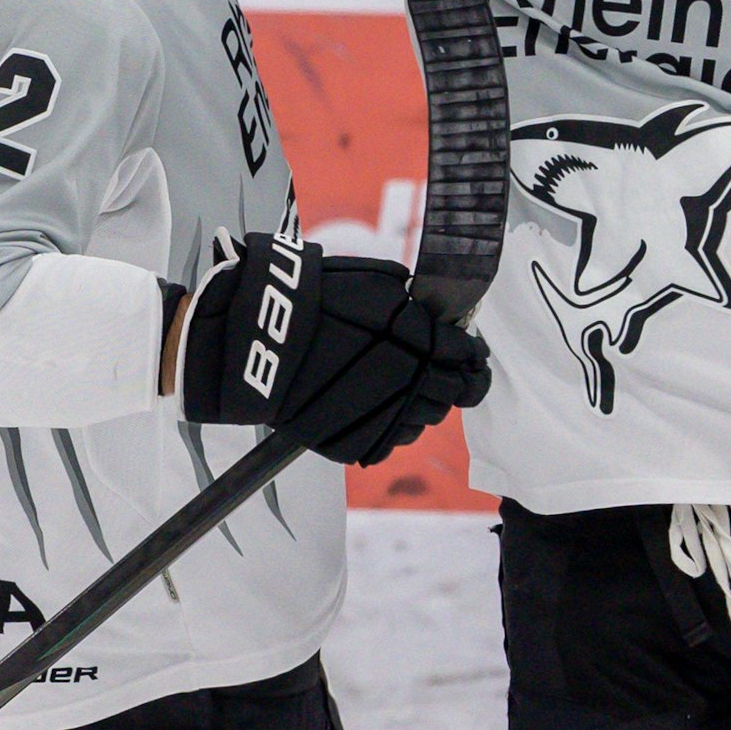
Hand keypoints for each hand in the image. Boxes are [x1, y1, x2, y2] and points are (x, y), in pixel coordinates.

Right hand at [172, 231, 490, 464]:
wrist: (259, 341)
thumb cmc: (317, 301)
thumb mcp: (378, 286)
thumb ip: (419, 309)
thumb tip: (448, 325)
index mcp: (419, 342)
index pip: (467, 359)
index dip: (471, 356)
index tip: (468, 353)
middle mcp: (408, 384)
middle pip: (451, 393)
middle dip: (449, 378)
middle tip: (434, 367)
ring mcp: (381, 418)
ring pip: (423, 420)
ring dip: (420, 403)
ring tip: (399, 384)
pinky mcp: (355, 444)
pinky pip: (391, 440)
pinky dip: (390, 423)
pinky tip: (376, 404)